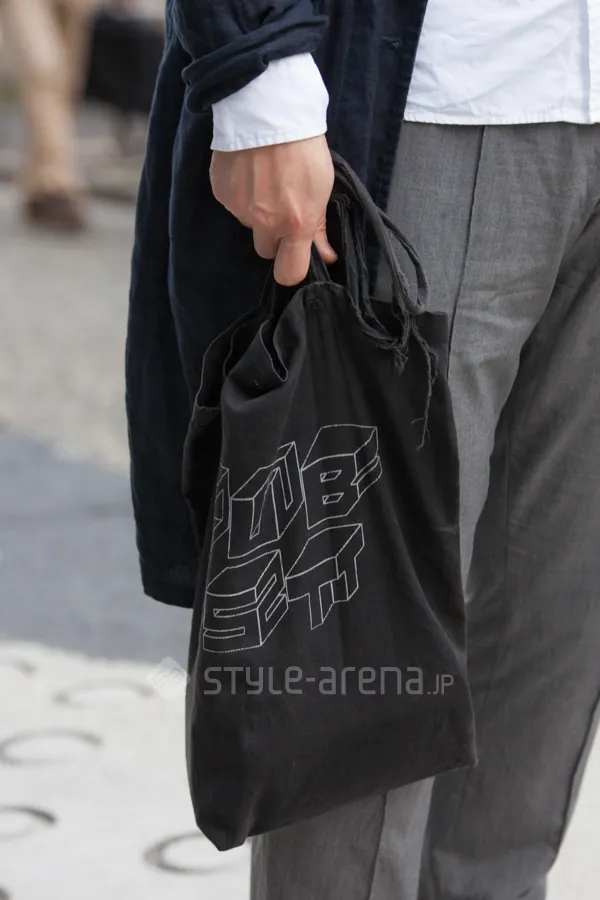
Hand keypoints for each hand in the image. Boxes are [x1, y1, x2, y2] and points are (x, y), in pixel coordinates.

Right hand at [210, 136, 336, 285]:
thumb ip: (320, 226)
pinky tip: (249, 170)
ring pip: (248, 224)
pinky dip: (240, 192)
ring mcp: (239, 209)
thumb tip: (327, 256)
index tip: (295, 255)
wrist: (269, 109)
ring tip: (265, 179)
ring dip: (256, 211)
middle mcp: (264, 223)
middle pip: (266, 250)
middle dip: (274, 236)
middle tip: (281, 208)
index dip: (292, 267)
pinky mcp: (221, 192)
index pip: (288, 273)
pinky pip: (232, 204)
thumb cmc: (303, 146)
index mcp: (295, 224)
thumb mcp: (322, 187)